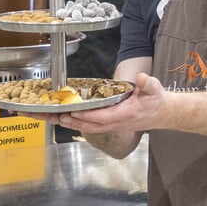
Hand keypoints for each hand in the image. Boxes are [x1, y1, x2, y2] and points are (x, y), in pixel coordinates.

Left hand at [24, 72, 164, 133]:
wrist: (161, 113)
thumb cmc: (155, 101)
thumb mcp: (154, 89)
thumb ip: (147, 84)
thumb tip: (142, 79)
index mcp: (122, 116)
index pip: (99, 118)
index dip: (83, 116)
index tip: (69, 113)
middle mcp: (112, 123)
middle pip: (85, 125)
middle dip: (65, 120)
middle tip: (46, 115)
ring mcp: (108, 125)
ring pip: (83, 126)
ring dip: (64, 122)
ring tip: (45, 116)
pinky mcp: (106, 123)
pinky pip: (86, 124)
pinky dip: (72, 121)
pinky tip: (60, 117)